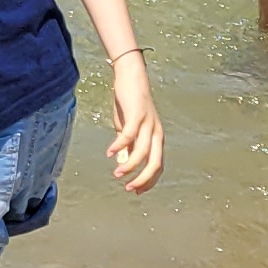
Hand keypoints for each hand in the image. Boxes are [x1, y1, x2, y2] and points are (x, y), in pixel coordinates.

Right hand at [105, 51, 164, 192]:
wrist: (131, 77)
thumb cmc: (129, 102)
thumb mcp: (128, 126)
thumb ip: (128, 144)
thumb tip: (123, 161)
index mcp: (156, 137)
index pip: (158, 165)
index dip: (149, 180)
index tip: (136, 191)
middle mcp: (156, 133)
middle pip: (155, 162)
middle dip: (143, 179)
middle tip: (129, 189)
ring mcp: (148, 124)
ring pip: (143, 152)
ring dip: (130, 166)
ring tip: (117, 174)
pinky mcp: (137, 115)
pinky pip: (129, 135)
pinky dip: (119, 145)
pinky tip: (109, 153)